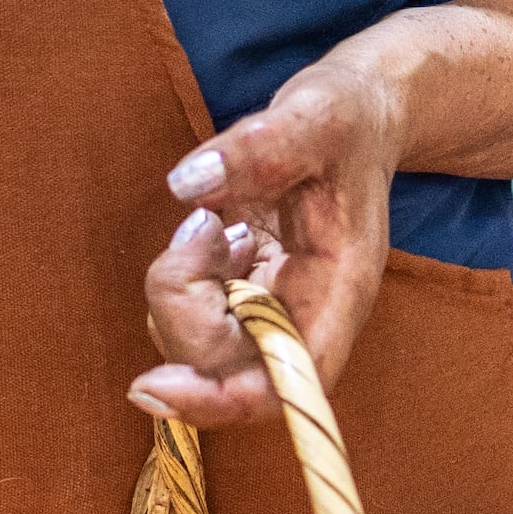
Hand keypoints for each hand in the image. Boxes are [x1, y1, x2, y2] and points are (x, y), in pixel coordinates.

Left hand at [136, 46, 407, 426]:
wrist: (362, 112)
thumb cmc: (349, 117)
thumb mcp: (316, 115)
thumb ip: (260, 147)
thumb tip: (187, 185)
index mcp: (339, 292)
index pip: (282, 383)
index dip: (216, 401)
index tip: (150, 385)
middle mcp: (308, 315)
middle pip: (224, 366)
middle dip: (183, 305)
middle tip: (201, 225)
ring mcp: (276, 307)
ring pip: (199, 344)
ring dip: (180, 288)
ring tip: (212, 220)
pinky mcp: (249, 292)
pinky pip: (195, 314)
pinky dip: (184, 276)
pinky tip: (216, 228)